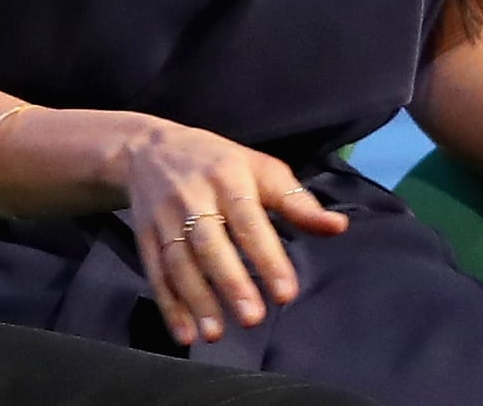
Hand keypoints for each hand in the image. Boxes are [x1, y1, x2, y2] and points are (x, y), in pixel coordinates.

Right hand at [119, 120, 347, 347]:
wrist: (149, 149)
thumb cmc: (220, 163)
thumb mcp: (262, 169)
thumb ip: (297, 202)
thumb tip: (338, 227)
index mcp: (230, 177)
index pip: (250, 221)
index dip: (268, 258)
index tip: (286, 293)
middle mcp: (194, 197)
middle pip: (211, 244)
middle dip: (231, 282)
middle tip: (252, 318)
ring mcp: (165, 218)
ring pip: (180, 262)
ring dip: (197, 301)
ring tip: (216, 333)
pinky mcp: (144, 237)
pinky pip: (156, 273)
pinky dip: (169, 306)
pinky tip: (184, 333)